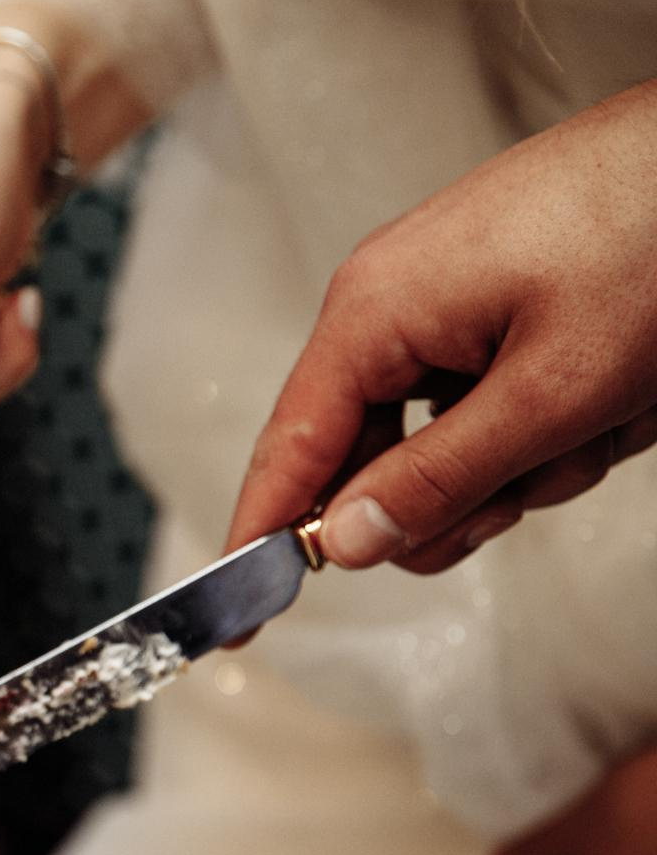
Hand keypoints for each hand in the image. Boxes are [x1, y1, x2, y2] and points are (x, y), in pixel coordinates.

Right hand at [227, 80, 656, 570]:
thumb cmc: (653, 234)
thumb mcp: (553, 391)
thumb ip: (439, 479)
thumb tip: (344, 543)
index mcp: (373, 313)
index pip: (288, 453)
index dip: (262, 542)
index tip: (238, 621)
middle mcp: (387, 307)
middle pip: (371, 462)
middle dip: (458, 497)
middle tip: (527, 492)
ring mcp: (439, 306)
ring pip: (440, 444)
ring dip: (524, 460)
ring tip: (604, 417)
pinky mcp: (485, 306)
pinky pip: (480, 404)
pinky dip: (542, 423)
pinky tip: (604, 397)